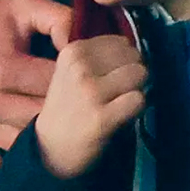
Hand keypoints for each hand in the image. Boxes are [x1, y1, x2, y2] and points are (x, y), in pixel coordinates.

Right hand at [0, 0, 71, 176]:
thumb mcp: (28, 5)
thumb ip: (61, 19)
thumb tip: (84, 43)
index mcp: (3, 69)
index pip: (56, 90)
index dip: (79, 87)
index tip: (93, 83)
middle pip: (42, 122)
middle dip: (68, 116)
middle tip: (86, 109)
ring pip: (23, 146)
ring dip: (46, 140)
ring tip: (66, 128)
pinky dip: (14, 163)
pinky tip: (34, 152)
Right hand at [34, 36, 147, 178]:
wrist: (50, 148)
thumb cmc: (69, 107)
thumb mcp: (73, 71)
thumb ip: (100, 56)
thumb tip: (137, 51)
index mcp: (73, 51)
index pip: (121, 42)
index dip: (125, 59)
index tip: (114, 76)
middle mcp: (80, 67)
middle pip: (133, 56)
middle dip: (133, 73)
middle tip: (121, 91)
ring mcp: (90, 92)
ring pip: (139, 74)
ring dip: (137, 89)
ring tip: (122, 102)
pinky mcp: (102, 117)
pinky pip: (138, 100)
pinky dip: (137, 108)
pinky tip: (123, 115)